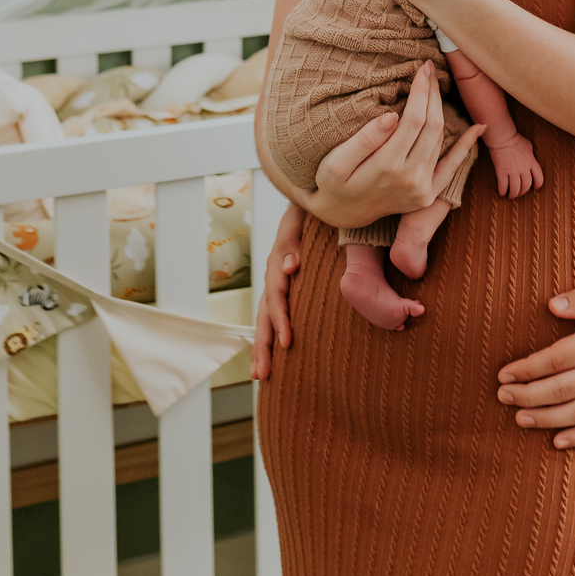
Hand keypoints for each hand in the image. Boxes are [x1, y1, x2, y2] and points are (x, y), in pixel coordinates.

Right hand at [251, 203, 304, 379]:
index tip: (287, 341)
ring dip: (262, 347)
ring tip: (260, 375)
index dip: (280, 318)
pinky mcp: (286, 287)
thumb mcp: (300, 215)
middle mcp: (275, 274)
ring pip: (265, 318)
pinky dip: (270, 336)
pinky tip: (271, 359)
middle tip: (263, 373)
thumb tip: (291, 267)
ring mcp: (278, 282)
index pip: (276, 294)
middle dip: (263, 344)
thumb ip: (293, 239)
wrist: (313, 200)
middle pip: (265, 312)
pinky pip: (274, 314)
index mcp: (279, 259)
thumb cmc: (309, 209)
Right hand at [308, 61, 482, 227]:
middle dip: (432, 94)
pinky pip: (452, 168)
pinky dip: (466, 147)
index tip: (421, 68)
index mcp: (387, 167)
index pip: (413, 119)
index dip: (420, 91)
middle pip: (431, 126)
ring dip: (441, 110)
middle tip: (429, 69)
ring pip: (440, 140)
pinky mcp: (428, 195)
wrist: (340, 214)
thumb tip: (391, 116)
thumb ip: (364, 140)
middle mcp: (411, 179)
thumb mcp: (336, 163)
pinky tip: (478, 127)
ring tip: (435, 85)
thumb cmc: (332, 182)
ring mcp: (422, 190)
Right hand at [486, 130, 543, 198]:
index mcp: (531, 162)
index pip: (539, 178)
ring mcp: (512, 171)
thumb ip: (531, 156)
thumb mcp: (528, 146)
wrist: (502, 137)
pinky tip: (502, 193)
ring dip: (513, 194)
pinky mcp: (501, 171)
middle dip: (523, 191)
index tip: (535, 187)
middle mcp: (523, 168)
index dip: (537, 184)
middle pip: (526, 186)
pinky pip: (503, 186)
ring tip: (511, 195)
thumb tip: (531, 161)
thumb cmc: (515, 139)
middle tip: (519, 193)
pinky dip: (503, 191)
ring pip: (515, 189)